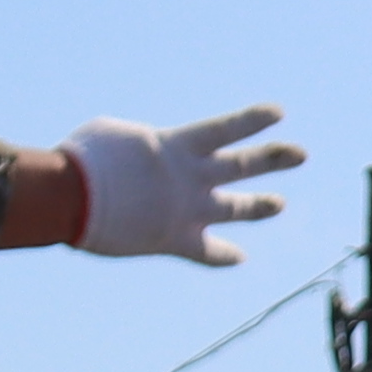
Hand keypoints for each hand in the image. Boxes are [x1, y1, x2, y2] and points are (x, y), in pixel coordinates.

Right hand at [72, 104, 305, 262]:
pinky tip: (239, 257)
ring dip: (259, 206)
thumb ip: (141, 144)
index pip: (226, 129)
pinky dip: (222, 256)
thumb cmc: (83, 159)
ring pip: (235, 208)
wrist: (70, 197)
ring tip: (279, 203)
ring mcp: (187, 210)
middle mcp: (191, 177)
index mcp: (177, 146)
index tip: (278, 114)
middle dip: (274, 158)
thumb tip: (144, 153)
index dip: (254, 120)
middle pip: (243, 166)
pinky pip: (206, 252)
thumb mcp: (114, 135)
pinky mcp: (174, 240)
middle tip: (301, 154)